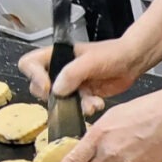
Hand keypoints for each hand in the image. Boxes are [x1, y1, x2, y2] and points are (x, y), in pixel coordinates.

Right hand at [17, 39, 141, 116]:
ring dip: (75, 105)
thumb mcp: (91, 60)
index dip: (33, 77)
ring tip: (91, 102)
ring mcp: (70, 84)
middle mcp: (60, 70)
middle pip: (39, 88)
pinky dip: (87, 108)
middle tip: (67, 97)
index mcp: (56, 55)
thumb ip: (72, 73)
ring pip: (60, 102)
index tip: (48, 87)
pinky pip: (76, 107)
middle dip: (55, 97)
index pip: (29, 64)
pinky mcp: (82, 96)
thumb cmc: (113, 53)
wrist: (132, 62)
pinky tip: (98, 102)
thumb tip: (56, 90)